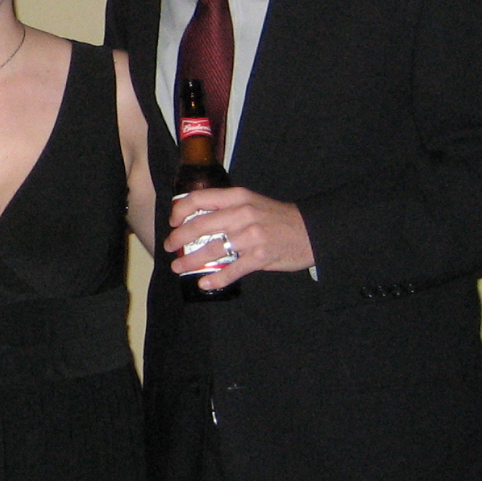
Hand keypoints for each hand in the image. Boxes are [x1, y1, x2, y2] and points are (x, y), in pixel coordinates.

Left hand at [167, 186, 313, 290]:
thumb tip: (196, 220)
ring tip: (179, 267)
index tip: (173, 222)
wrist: (311, 230)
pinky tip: (204, 283)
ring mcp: (251, 236)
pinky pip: (232, 270)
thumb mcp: (251, 202)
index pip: (199, 199)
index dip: (180, 210)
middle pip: (200, 226)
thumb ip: (227, 208)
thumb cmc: (276, 217)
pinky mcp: (260, 256)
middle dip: (179, 238)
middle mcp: (242, 214)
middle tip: (170, 247)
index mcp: (238, 197)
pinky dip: (215, 279)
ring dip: (191, 261)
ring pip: (212, 249)